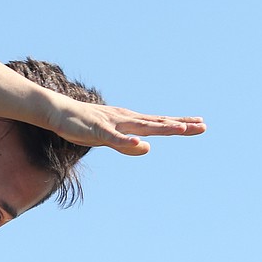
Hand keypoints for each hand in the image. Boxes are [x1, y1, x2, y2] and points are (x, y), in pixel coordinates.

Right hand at [47, 100, 205, 156]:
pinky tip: (139, 143)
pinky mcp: (98, 130)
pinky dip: (127, 141)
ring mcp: (113, 124)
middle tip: (203, 126)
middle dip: (179, 125)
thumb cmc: (84, 125)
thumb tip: (147, 148)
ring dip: (161, 128)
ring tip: (180, 130)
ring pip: (141, 127)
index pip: (160, 122)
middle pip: (157, 123)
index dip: (180, 123)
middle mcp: (127, 119)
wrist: (59, 112)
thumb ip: (128, 145)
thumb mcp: (109, 138)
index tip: (201, 123)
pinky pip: (114, 137)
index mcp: (130, 121)